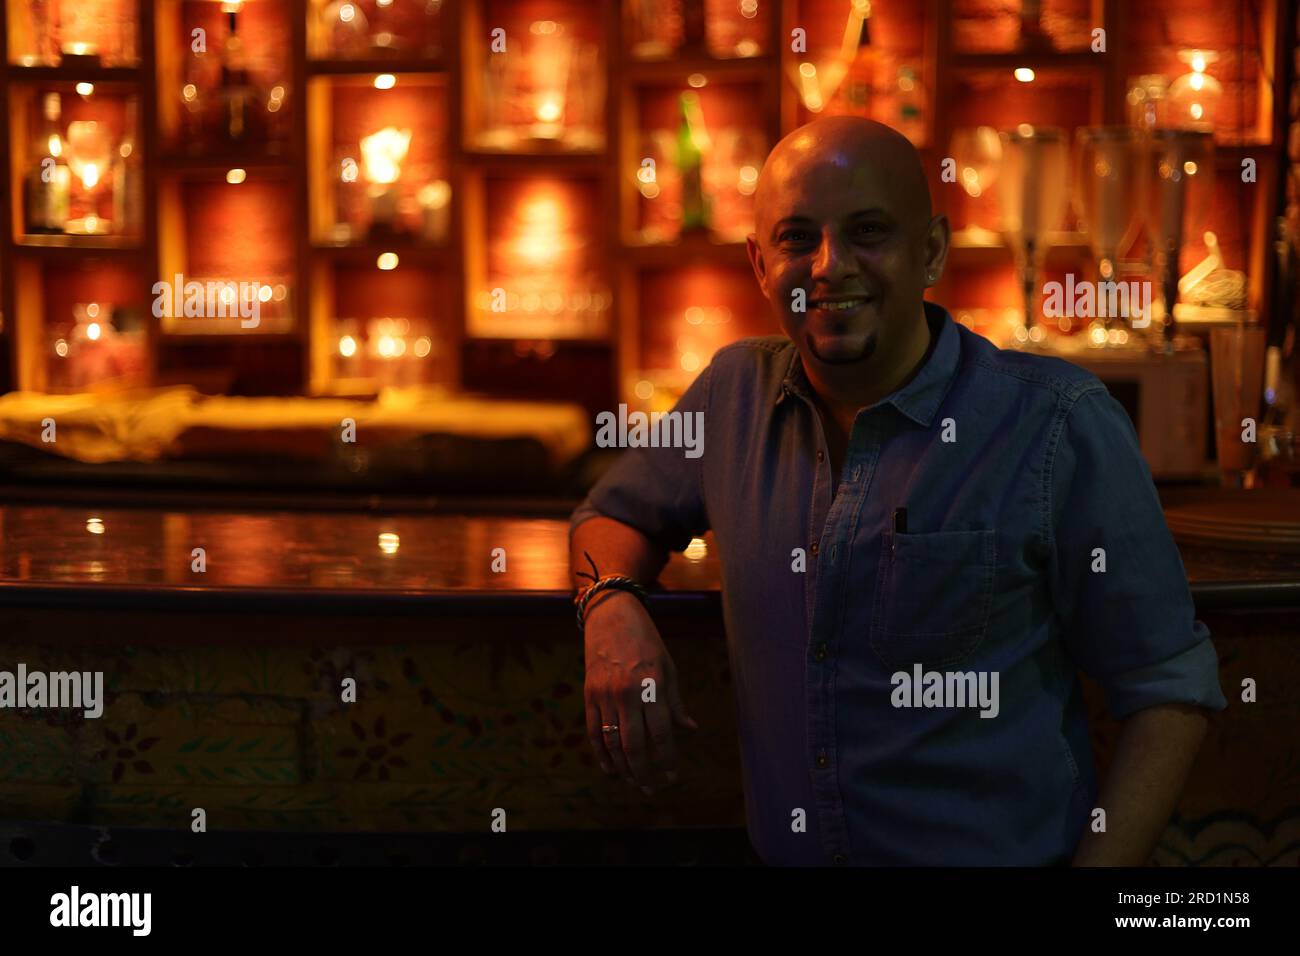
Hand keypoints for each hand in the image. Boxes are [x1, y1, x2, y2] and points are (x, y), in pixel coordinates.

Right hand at [583, 590, 698, 793]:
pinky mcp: (588, 694)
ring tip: (633, 781)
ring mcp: (604, 694)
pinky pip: (592, 731)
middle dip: (643, 772)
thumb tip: (690, 730)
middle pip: (634, 745)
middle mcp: (627, 693)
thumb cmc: (646, 640)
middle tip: (651, 788)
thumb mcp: (668, 666)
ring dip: (622, 767)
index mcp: (651, 685)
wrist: (611, 614)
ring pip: (611, 742)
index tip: (672, 776)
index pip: (661, 734)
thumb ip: (675, 702)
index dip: (667, 759)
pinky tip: (610, 768)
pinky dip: (600, 753)